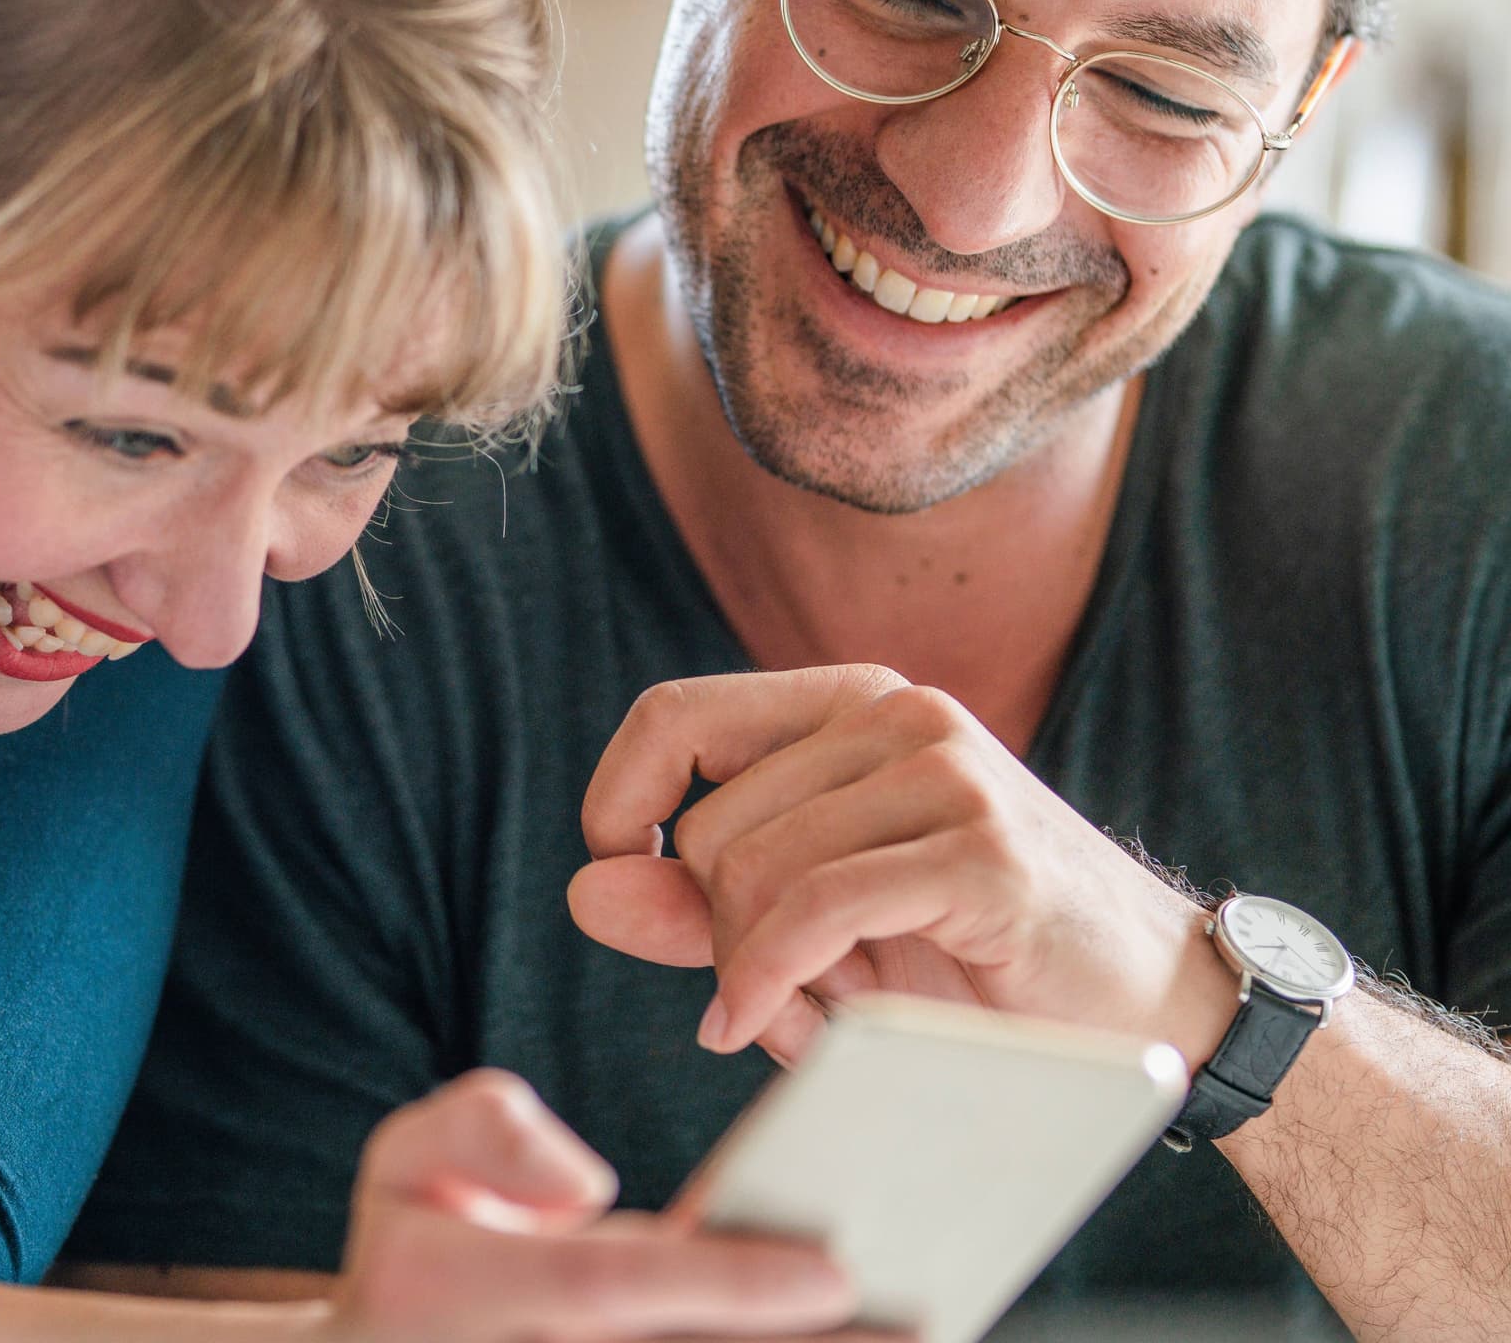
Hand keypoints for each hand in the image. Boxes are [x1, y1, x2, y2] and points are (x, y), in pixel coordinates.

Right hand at [322, 1069, 903, 1340]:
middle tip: (926, 1321)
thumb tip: (580, 1184)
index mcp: (483, 1292)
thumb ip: (486, 1134)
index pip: (623, 1287)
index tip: (834, 1272)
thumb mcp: (408, 1157)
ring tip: (923, 1329)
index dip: (730, 1285)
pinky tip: (864, 1338)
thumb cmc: (414, 1237)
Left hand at [568, 667, 1237, 1067]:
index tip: (631, 885)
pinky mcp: (981, 849)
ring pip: (753, 871)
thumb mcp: (814, 921)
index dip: (619, 802)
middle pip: (708, 825)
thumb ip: (695, 901)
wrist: (1149, 998)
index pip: (673, 717)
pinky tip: (777, 1029)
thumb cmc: (968, 953)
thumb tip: (584, 888)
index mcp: (847, 704)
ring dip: (760, 976)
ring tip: (821, 1014)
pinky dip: (771, 983)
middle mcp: (893, 711)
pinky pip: (815, 911)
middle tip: (782, 995)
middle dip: (720, 937)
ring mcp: (944, 769)